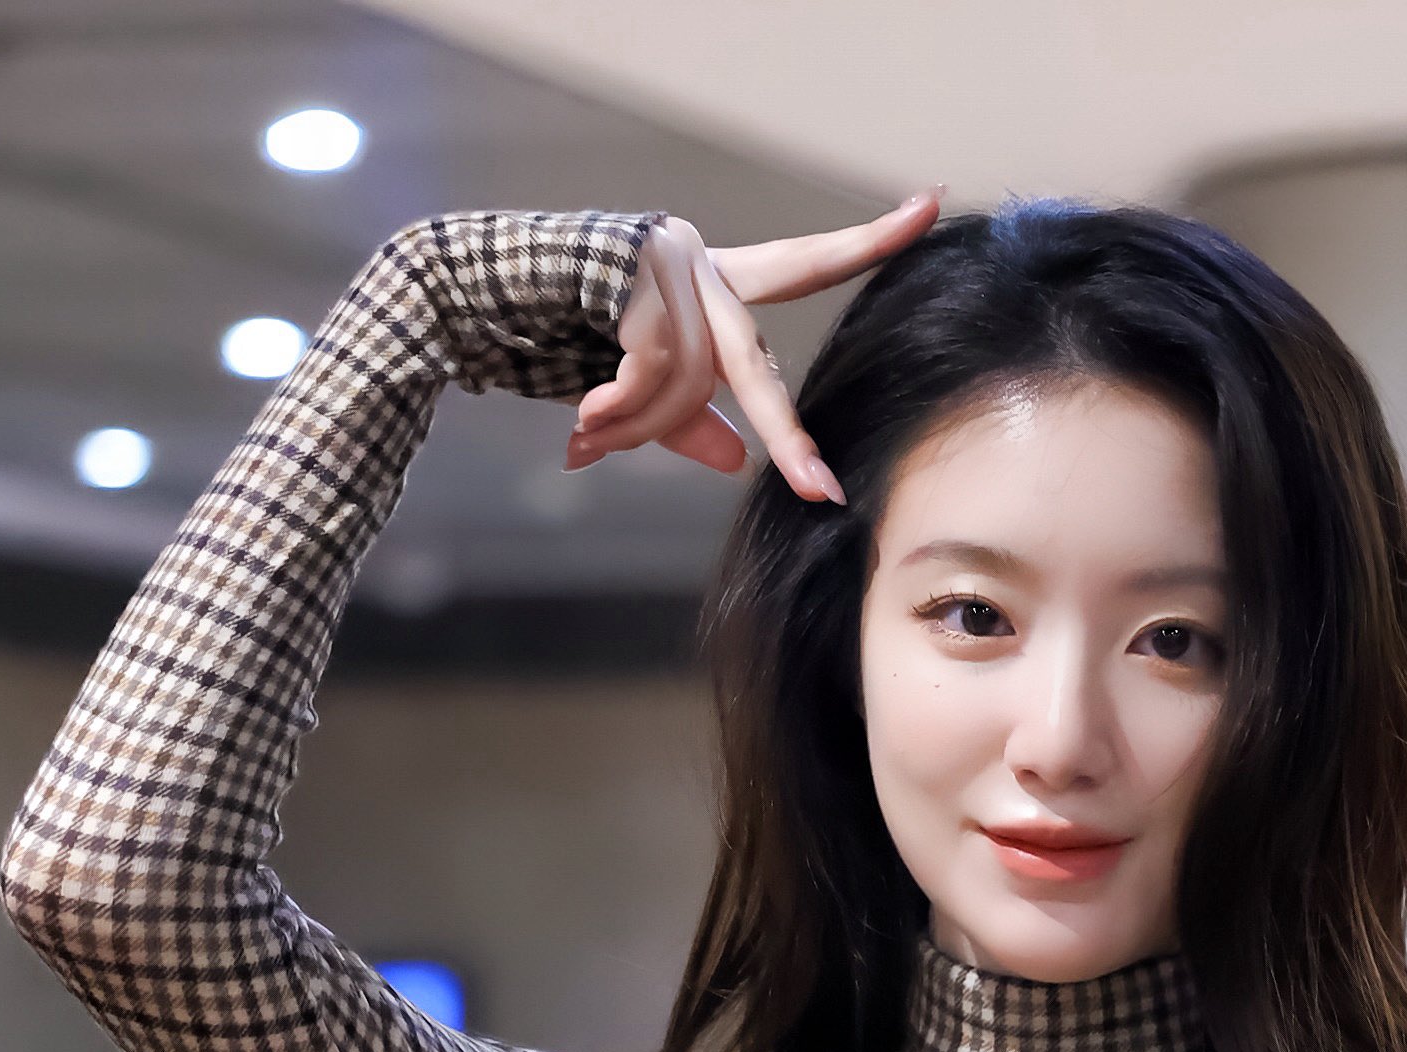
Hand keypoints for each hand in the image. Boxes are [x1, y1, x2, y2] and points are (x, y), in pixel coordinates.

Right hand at [566, 192, 941, 501]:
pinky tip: (580, 430)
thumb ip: (688, 417)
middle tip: (820, 490)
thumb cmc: (555, 332)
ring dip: (636, 426)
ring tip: (587, 437)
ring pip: (689, 383)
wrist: (476, 287)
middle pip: (756, 366)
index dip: (868, 242)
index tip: (931, 205)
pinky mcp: (643, 270)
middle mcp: (706, 262)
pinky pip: (653, 373)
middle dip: (786, 437)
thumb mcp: (636, 389)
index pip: (806, 265)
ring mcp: (675, 261)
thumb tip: (735, 457)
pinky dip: (618, 413)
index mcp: (718, 282)